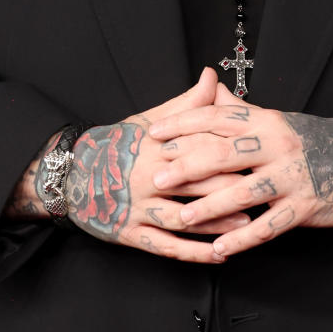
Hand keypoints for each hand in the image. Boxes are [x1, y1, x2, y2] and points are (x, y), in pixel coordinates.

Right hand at [57, 68, 253, 262]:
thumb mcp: (149, 121)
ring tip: (248, 225)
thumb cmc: (116, 146)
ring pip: (183, 218)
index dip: (228, 150)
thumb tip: (213, 76)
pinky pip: (166, 246)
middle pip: (194, 183)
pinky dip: (194, 253)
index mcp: (154, 147)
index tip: (258, 153)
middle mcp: (146, 177)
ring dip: (216, 223)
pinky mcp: (131, 233)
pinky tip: (219, 255)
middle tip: (262, 191)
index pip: (197, 147)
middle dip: (230, 188)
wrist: (70, 175)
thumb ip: (186, 104)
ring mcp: (138, 208)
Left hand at [147, 82, 332, 259]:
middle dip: (187, 166)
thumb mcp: (277, 119)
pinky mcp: (305, 206)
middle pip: (225, 153)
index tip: (153, 133)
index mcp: (267, 121)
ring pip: (244, 192)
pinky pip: (269, 226)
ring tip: (183, 219)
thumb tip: (209, 88)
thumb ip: (241, 110)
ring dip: (210, 207)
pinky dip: (243, 237)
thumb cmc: (314, 140)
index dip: (183, 124)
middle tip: (157, 178)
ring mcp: (292, 176)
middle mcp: (277, 145)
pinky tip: (220, 248)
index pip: (217, 118)